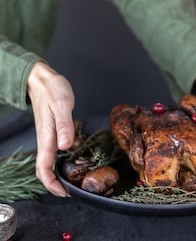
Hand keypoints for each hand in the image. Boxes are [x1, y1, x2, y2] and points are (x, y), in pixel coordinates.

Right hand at [27, 62, 74, 195]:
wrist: (43, 81)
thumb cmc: (53, 91)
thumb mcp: (62, 105)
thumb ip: (64, 126)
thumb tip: (66, 147)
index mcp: (47, 137)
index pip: (44, 167)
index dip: (52, 184)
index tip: (64, 193)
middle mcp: (46, 139)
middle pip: (45, 169)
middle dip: (55, 184)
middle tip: (71, 192)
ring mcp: (48, 136)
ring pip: (49, 162)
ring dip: (58, 175)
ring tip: (72, 182)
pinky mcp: (52, 131)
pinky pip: (54, 152)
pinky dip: (60, 162)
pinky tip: (71, 161)